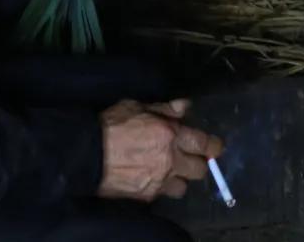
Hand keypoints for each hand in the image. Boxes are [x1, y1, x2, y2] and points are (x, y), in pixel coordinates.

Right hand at [98, 98, 223, 202]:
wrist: (88, 154)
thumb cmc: (113, 124)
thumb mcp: (138, 106)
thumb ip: (165, 108)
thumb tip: (184, 106)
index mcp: (171, 136)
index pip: (204, 144)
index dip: (214, 146)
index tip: (215, 147)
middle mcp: (170, 161)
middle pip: (199, 170)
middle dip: (197, 164)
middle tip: (188, 157)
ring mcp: (159, 182)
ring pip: (182, 187)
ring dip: (178, 179)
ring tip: (166, 171)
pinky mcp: (147, 197)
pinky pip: (161, 194)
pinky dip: (158, 187)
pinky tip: (147, 178)